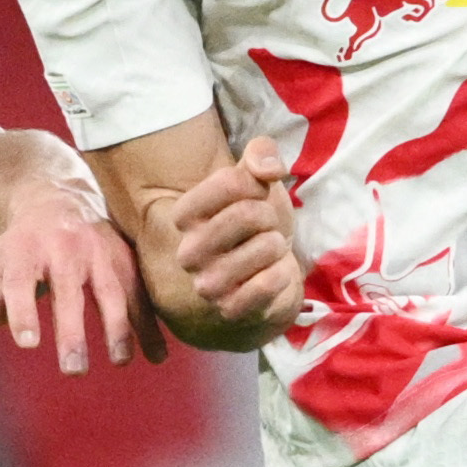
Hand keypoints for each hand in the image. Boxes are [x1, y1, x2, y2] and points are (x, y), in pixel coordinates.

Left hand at [0, 187, 155, 373]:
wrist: (60, 200)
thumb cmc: (26, 243)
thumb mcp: (1, 258)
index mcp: (26, 249)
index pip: (20, 282)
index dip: (22, 312)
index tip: (28, 344)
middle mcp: (63, 248)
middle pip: (68, 292)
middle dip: (71, 332)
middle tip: (72, 370)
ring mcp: (98, 251)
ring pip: (110, 291)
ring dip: (117, 328)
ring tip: (120, 361)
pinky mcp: (124, 257)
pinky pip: (138, 294)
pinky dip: (149, 325)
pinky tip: (156, 355)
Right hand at [156, 159, 306, 338]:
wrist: (264, 284)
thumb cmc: (256, 228)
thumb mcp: (257, 183)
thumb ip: (261, 155)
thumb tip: (268, 167)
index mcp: (184, 217)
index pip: (230, 181)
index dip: (258, 185)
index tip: (256, 198)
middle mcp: (187, 252)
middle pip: (247, 213)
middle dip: (270, 217)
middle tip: (265, 229)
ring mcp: (207, 285)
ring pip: (265, 245)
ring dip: (277, 246)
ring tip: (267, 254)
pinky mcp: (230, 311)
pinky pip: (270, 282)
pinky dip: (282, 274)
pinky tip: (273, 276)